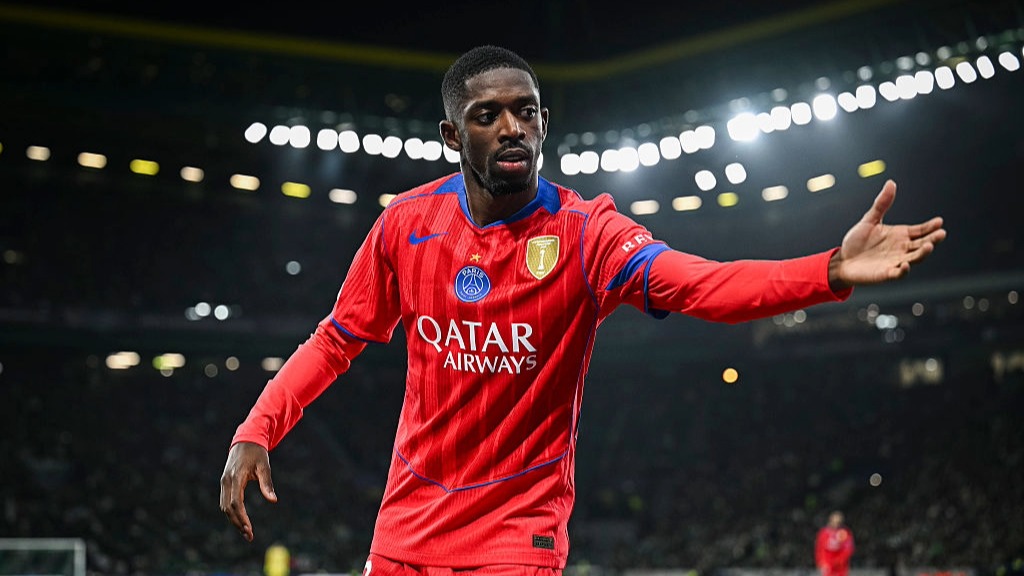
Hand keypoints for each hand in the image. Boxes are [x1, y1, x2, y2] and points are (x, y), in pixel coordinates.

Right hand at [219, 441, 276, 541]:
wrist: (246, 440)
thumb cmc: (257, 453)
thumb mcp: (265, 466)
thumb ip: (267, 484)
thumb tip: (273, 501)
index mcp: (236, 477)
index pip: (236, 503)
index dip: (242, 518)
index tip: (249, 529)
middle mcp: (226, 481)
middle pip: (228, 508)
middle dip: (237, 523)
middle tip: (249, 535)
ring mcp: (224, 482)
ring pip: (224, 506)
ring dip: (233, 520)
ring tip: (246, 531)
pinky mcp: (224, 483)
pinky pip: (225, 501)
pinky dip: (231, 512)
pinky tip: (240, 520)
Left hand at [829, 179, 945, 289]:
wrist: (843, 260)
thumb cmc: (857, 241)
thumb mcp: (870, 220)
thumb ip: (881, 204)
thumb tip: (891, 183)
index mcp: (900, 235)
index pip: (920, 230)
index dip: (930, 227)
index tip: (939, 221)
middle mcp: (902, 248)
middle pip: (922, 244)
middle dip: (933, 239)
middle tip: (941, 233)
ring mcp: (896, 261)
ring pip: (914, 258)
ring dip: (922, 253)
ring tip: (928, 246)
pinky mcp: (886, 274)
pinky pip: (898, 273)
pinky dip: (903, 270)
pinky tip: (906, 265)